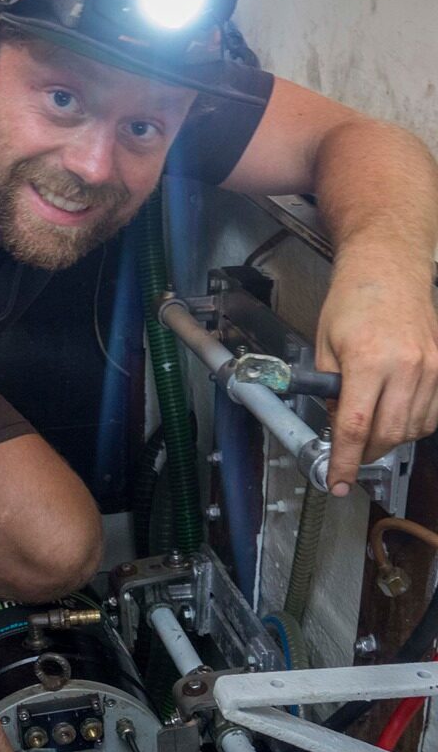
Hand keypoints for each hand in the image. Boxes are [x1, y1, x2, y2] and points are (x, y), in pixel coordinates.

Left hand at [316, 268, 437, 493]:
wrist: (389, 270)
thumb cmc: (352, 301)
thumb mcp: (324, 347)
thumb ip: (330, 391)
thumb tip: (337, 426)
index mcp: (369, 361)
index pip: (355, 427)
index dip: (345, 461)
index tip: (337, 481)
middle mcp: (407, 367)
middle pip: (389, 434)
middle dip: (365, 453)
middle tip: (350, 455)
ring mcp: (432, 367)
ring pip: (414, 428)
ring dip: (389, 440)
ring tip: (369, 432)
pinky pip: (433, 413)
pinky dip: (413, 425)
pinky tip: (395, 417)